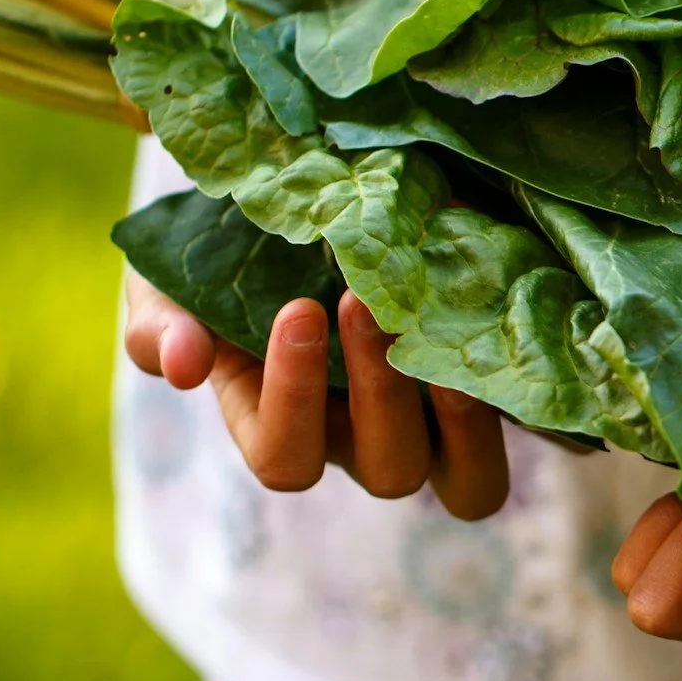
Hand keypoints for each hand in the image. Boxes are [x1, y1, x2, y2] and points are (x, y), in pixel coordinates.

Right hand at [122, 269, 509, 517]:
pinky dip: (512, 387)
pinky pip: (519, 424)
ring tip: (440, 325)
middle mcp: (364, 438)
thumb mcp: (169, 284)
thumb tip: (183, 364)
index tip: (298, 311)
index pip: (286, 459)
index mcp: (282, 426)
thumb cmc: (219, 254)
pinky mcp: (489, 383)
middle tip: (364, 301)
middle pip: (389, 472)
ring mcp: (433, 420)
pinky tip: (494, 312)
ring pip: (468, 477)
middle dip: (380, 391)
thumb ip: (162, 328)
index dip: (294, 400)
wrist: (299, 202)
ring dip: (459, 412)